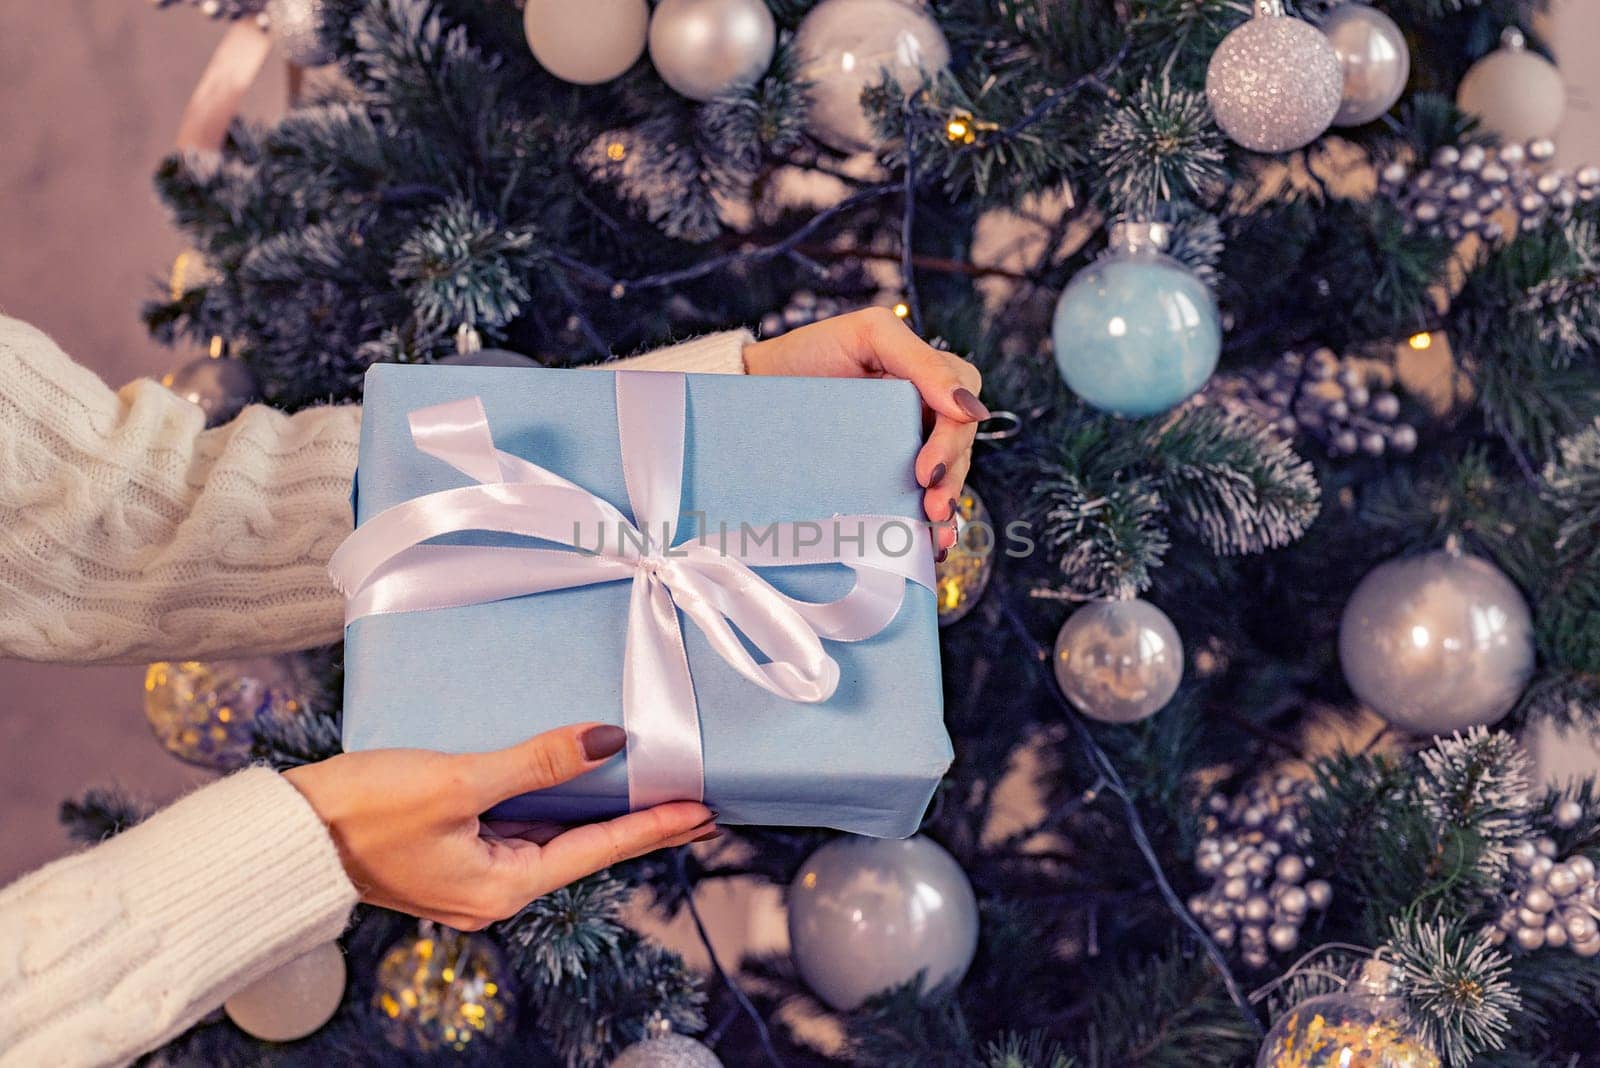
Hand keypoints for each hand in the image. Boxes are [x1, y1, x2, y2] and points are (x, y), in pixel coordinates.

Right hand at [283, 724, 714, 929]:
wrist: (286, 835)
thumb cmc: (365, 811)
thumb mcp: (460, 781)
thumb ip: (539, 762)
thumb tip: (610, 742)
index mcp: (503, 886)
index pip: (600, 849)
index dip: (656, 826)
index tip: (705, 811)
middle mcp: (493, 891)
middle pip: (581, 848)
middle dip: (637, 822)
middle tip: (693, 800)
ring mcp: (469, 876)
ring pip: (547, 837)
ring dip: (592, 811)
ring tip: (644, 785)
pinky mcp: (447, 854)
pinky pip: (513, 828)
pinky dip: (547, 804)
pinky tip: (567, 779)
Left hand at [743, 308, 986, 553]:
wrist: (754, 388)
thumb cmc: (808, 354)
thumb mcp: (871, 336)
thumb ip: (922, 362)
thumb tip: (971, 408)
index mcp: (923, 378)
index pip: (961, 409)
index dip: (953, 441)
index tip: (927, 470)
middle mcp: (918, 411)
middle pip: (958, 447)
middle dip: (952, 478)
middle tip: (933, 506)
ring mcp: (900, 443)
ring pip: (944, 475)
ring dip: (947, 505)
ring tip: (935, 532)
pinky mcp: (880, 473)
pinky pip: (914, 497)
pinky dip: (927, 522)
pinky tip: (930, 543)